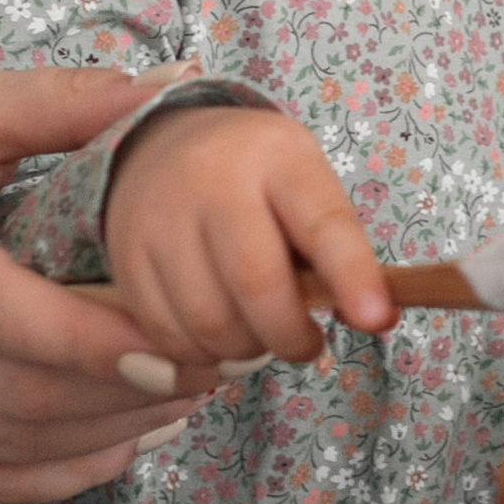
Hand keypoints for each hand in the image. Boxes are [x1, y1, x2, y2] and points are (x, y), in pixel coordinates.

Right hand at [0, 69, 226, 503]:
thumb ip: (55, 103)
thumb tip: (173, 88)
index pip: (1, 318)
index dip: (99, 342)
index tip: (184, 341)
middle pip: (13, 396)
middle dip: (126, 394)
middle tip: (215, 365)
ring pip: (0, 449)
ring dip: (105, 437)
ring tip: (187, 399)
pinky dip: (54, 474)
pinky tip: (122, 440)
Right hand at [103, 106, 395, 367]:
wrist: (161, 149)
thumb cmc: (257, 181)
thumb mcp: (304, 186)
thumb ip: (335, 247)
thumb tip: (370, 319)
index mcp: (276, 156)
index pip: (322, 224)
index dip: (353, 277)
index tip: (378, 320)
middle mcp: (211, 179)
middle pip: (256, 284)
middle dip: (291, 335)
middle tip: (307, 344)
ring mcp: (159, 219)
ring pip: (210, 322)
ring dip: (247, 351)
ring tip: (260, 337)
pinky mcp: (125, 260)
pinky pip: (169, 336)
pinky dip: (203, 355)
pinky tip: (219, 336)